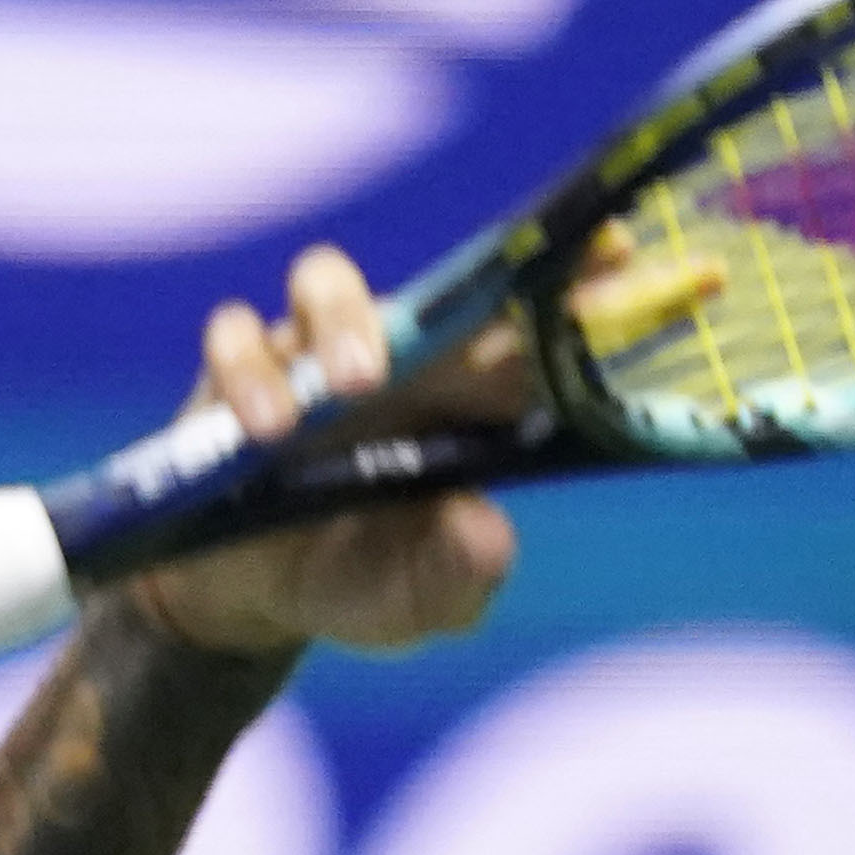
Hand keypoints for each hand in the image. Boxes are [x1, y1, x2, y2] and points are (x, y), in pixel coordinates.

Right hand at [124, 240, 539, 657]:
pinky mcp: (234, 374)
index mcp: (462, 402)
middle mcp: (394, 360)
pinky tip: (264, 430)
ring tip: (354, 384)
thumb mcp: (421, 600)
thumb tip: (484, 530)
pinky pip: (236, 337)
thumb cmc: (360, 582)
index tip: (620, 254)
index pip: (523, 332)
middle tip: (488, 325)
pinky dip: (251, 371)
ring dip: (344, 322)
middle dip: (468, 278)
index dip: (566, 289)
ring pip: (325, 284)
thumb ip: (460, 576)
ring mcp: (312, 357)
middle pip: (435, 287)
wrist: (252, 600)